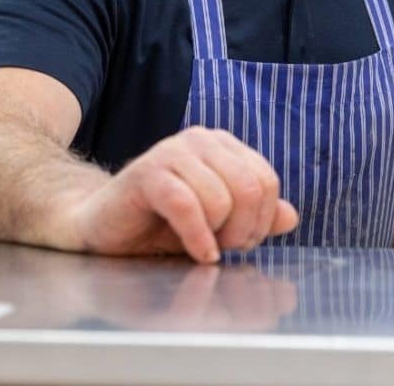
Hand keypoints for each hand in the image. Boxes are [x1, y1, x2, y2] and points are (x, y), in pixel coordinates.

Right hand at [68, 127, 297, 262]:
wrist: (103, 228)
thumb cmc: (160, 225)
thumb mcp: (217, 226)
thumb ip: (254, 218)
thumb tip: (290, 216)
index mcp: (221, 146)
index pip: (265, 180)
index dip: (259, 220)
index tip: (238, 241)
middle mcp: (200, 141)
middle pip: (249, 188)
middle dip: (242, 229)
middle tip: (222, 247)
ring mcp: (172, 152)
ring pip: (220, 198)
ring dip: (216, 236)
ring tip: (200, 245)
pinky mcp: (147, 173)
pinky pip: (186, 205)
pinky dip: (197, 236)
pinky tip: (197, 252)